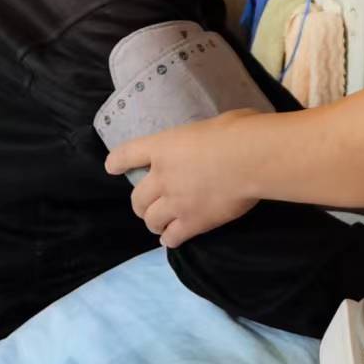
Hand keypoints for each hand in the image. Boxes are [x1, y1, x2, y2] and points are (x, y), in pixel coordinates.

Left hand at [104, 110, 262, 246]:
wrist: (252, 159)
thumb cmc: (239, 132)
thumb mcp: (213, 125)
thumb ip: (203, 138)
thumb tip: (217, 140)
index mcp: (164, 147)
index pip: (128, 155)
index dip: (117, 162)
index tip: (112, 167)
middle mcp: (162, 177)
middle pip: (138, 197)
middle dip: (140, 204)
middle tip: (148, 206)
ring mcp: (175, 202)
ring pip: (151, 220)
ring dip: (153, 223)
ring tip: (160, 225)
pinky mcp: (193, 222)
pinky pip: (172, 237)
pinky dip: (170, 239)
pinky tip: (172, 239)